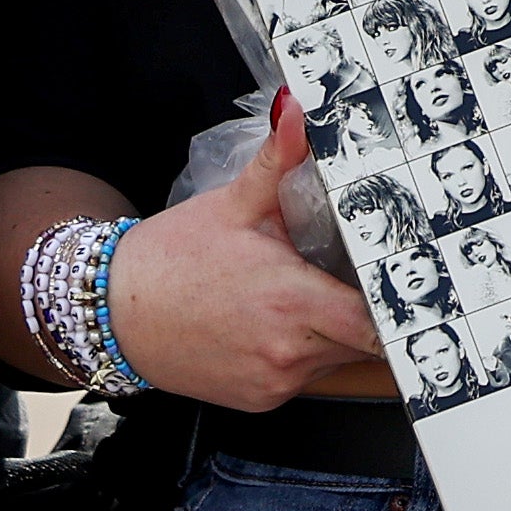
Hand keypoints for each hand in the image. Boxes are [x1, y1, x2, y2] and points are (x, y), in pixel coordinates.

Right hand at [103, 91, 379, 412]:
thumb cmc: (171, 259)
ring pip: (337, 357)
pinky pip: (304, 375)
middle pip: (364, 338)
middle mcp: (287, 350)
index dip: (392, 297)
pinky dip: (304, 351)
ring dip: (335, 330)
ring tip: (306, 293)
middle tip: (356, 277)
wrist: (115, 314)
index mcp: (289, 299)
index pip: (374, 316)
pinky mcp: (262, 400)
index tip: (396, 277)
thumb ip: (277, 160)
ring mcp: (275, 380)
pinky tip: (278, 322)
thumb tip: (298, 110)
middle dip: (367, 309)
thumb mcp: (231, 204)